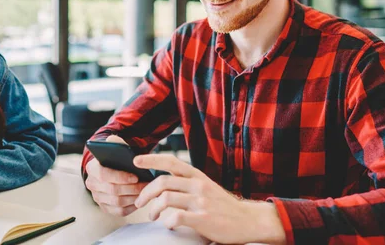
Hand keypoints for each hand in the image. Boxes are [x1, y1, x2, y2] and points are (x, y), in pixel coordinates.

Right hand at [85, 135, 147, 215]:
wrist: (111, 169)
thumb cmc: (115, 158)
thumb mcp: (115, 148)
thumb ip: (114, 142)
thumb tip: (112, 140)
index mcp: (92, 168)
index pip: (104, 175)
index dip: (120, 177)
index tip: (136, 176)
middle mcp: (92, 184)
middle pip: (112, 190)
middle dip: (131, 188)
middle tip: (146, 185)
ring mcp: (97, 197)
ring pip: (117, 202)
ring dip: (133, 197)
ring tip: (146, 192)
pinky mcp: (105, 207)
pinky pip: (119, 211)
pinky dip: (131, 207)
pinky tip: (140, 199)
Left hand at [133, 154, 285, 244]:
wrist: (248, 220)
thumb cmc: (223, 205)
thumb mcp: (205, 186)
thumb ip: (187, 182)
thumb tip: (163, 181)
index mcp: (197, 176)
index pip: (171, 162)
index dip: (151, 159)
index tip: (136, 161)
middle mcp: (198, 185)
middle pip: (162, 182)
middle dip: (145, 193)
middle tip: (139, 203)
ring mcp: (200, 202)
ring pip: (166, 199)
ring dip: (153, 209)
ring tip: (152, 216)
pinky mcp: (203, 219)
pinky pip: (176, 218)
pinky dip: (167, 222)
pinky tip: (169, 225)